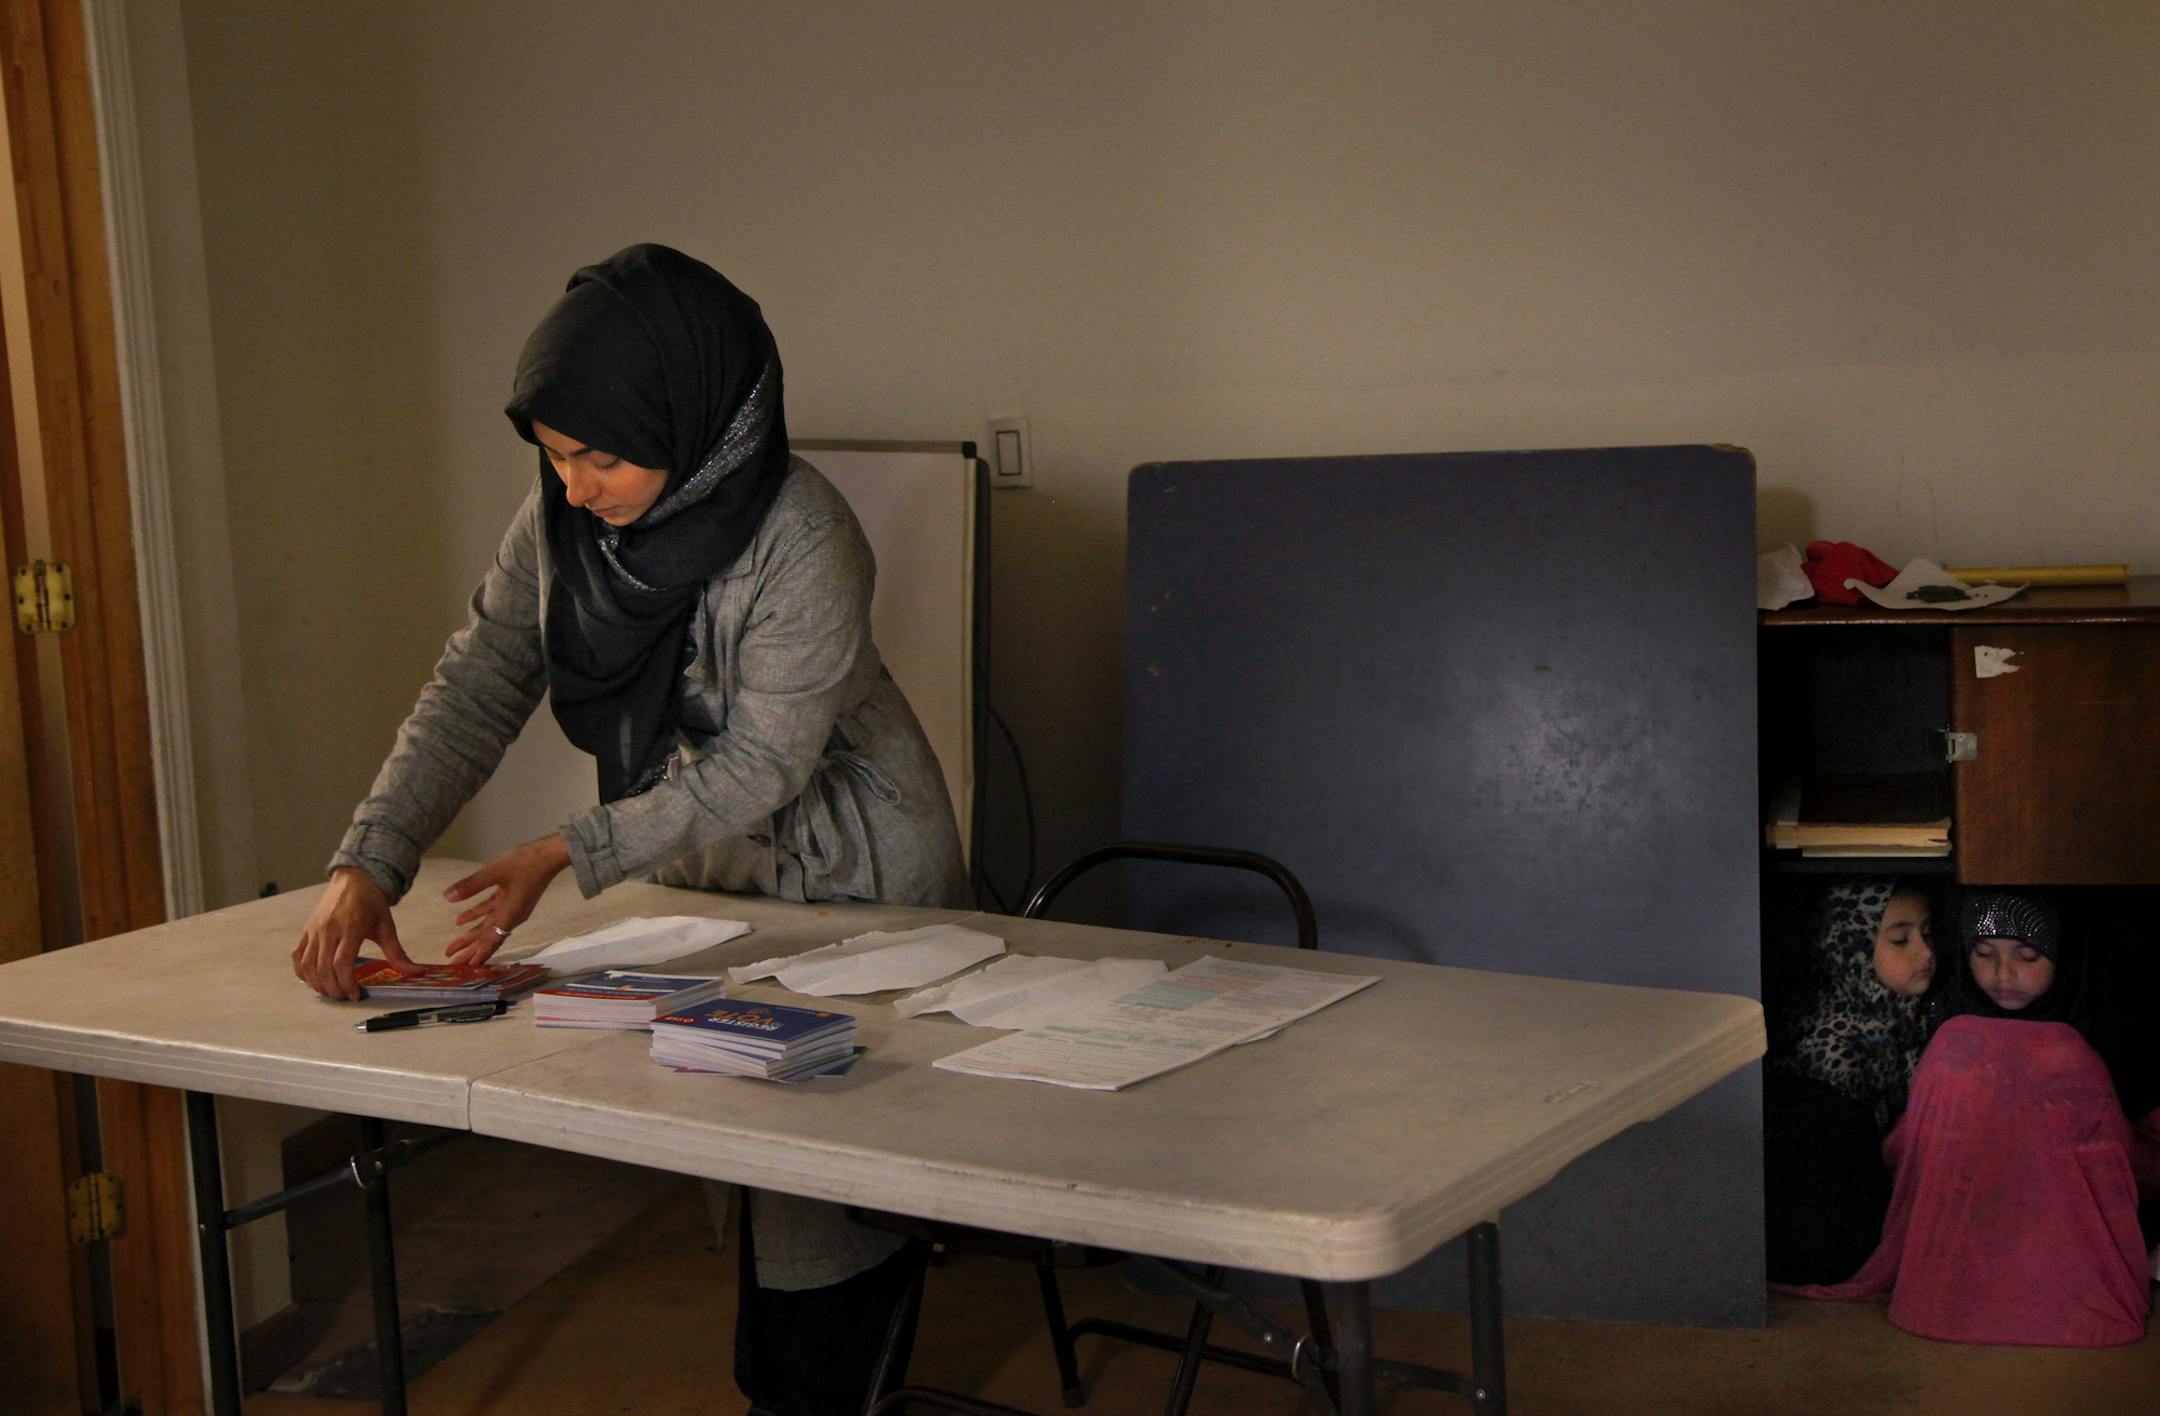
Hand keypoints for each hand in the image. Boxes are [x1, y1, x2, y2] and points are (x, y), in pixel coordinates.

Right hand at [293, 868, 416, 1000]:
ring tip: (331, 991)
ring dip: (317, 983)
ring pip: (307, 964)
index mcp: (350, 927)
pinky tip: (312, 980)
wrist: (354, 879)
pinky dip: (302, 971)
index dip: (346, 983)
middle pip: (323, 968)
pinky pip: (298, 955)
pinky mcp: (307, 930)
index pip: (342, 963)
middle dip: (332, 988)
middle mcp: (328, 929)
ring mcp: (314, 930)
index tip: (355, 995)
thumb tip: (414, 972)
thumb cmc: (371, 902)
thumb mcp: (387, 926)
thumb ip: (397, 952)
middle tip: (343, 997)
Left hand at [443, 834, 571, 964]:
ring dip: (471, 936)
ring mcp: (513, 908)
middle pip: (487, 938)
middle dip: (469, 950)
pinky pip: (492, 912)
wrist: (551, 854)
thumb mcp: (495, 871)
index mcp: (509, 914)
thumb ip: (471, 885)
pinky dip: (477, 916)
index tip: (464, 968)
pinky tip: (461, 919)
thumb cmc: (526, 863)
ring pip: (488, 926)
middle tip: (452, 962)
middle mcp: (511, 916)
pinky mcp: (512, 898)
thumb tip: (448, 897)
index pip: (490, 941)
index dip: (477, 955)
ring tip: (453, 946)